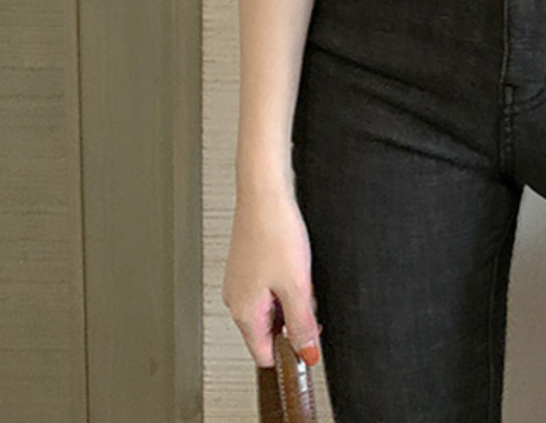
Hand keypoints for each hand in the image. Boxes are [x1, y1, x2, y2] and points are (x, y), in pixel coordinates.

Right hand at [222, 186, 321, 368]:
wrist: (264, 192)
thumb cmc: (274, 231)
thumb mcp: (297, 285)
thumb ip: (302, 324)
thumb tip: (307, 353)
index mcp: (243, 311)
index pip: (264, 353)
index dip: (290, 350)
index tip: (309, 339)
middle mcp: (236, 299)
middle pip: (269, 329)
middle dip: (293, 319)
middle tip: (308, 296)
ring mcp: (240, 280)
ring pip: (270, 306)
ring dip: (290, 298)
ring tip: (300, 273)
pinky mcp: (247, 264)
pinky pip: (268, 286)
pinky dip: (284, 281)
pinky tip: (293, 262)